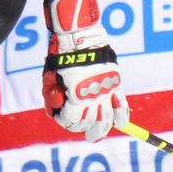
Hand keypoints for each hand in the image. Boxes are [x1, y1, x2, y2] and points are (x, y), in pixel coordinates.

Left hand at [42, 0, 129, 141]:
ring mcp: (105, 91)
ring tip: (97, 135)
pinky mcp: (114, 83)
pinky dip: (122, 116)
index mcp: (74, 96)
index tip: (61, 117)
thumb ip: (52, 95)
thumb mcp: (50, 77)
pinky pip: (122, 105)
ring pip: (107, 119)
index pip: (70, 121)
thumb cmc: (60, 57)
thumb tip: (55, 111)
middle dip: (84, 129)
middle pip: (89, 123)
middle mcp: (92, 97)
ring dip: (101, 129)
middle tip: (86, 135)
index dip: (64, 121)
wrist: (78, 36)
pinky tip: (120, 122)